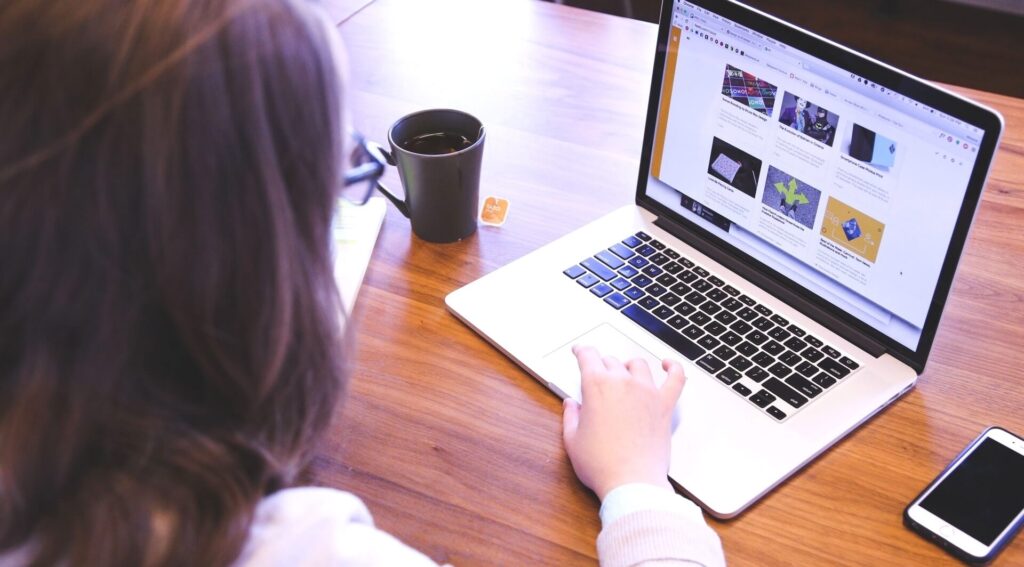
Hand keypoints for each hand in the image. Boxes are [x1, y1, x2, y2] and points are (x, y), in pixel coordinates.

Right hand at [561, 345, 686, 499]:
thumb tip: (571, 405)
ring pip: (638, 365)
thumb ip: (570, 417)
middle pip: (611, 361)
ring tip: (625, 371)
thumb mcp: (572, 440)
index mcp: (596, 386)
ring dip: (628, 365)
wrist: (631, 482)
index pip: (588, 357)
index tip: (580, 351)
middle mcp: (623, 383)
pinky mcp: (665, 406)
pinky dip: (673, 368)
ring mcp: (647, 392)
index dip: (581, 351)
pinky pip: (675, 378)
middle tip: (598, 374)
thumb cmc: (601, 465)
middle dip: (602, 365)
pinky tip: (668, 365)